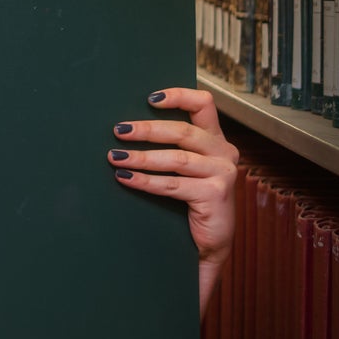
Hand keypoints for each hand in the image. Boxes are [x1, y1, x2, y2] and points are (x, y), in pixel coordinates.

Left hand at [107, 88, 237, 317]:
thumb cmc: (189, 202)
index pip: (203, 105)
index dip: (178, 95)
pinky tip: (126, 178)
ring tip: (114, 157)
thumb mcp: (185, 169)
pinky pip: (173, 184)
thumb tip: (125, 128)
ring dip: (141, 157)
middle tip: (118, 131)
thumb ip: (169, 146)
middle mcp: (224, 152)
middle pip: (182, 131)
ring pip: (176, 158)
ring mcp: (223, 173)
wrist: (209, 243)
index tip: (149, 98)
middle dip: (146, 130)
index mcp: (215, 140)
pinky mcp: (216, 194)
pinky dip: (146, 181)